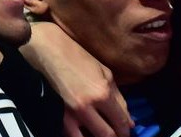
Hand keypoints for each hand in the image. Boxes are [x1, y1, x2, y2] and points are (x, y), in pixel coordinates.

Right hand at [19, 22, 133, 136]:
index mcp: (102, 94)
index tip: (129, 132)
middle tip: (119, 136)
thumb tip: (130, 120)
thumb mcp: (106, 74)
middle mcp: (87, 108)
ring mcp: (70, 115)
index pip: (120, 121)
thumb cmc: (80, 58)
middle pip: (106, 135)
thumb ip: (119, 99)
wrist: (50, 53)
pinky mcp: (57, 117)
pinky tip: (86, 133)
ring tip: (103, 134)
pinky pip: (71, 136)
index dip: (126, 130)